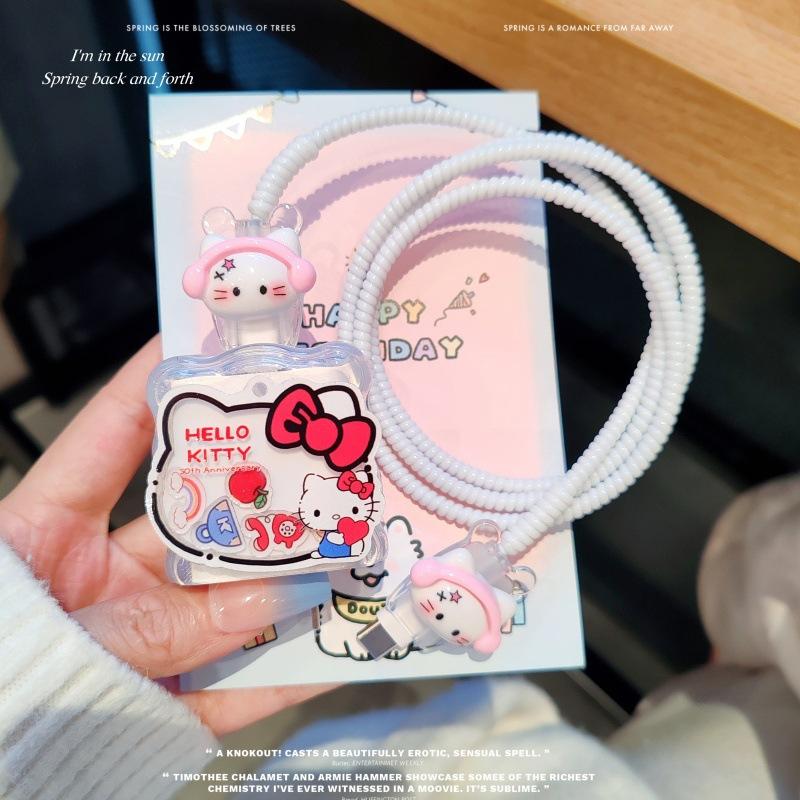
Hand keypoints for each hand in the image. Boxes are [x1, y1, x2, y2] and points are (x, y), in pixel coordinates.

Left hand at [0, 338, 331, 734]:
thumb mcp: (52, 638)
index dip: (157, 384)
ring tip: (349, 548)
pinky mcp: (170, 706)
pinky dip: (288, 675)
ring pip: (229, 606)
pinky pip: (236, 691)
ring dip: (290, 586)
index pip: (109, 440)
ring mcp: (143, 642)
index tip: (214, 338)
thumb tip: (278, 596)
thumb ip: (156, 624)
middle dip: (255, 490)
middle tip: (315, 450)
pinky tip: (342, 647)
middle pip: (192, 523)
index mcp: (46, 539)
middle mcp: (104, 580)